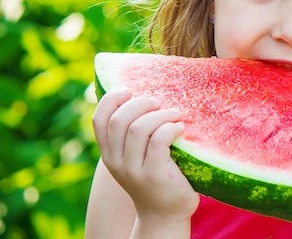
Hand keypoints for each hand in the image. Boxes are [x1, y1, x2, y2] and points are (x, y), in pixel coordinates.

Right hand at [92, 88, 198, 224]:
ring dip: (160, 114)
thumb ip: (131, 134)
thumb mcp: (135, 156)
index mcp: (109, 153)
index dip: (112, 99)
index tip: (130, 91)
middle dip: (140, 103)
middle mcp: (116, 162)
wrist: (164, 214)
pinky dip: (170, 127)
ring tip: (174, 114)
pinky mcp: (154, 176)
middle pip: (119, 120)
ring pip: (138, 128)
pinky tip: (180, 128)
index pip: (98, 119)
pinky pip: (159, 141)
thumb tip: (143, 96)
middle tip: (158, 103)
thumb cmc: (155, 176)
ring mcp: (134, 170)